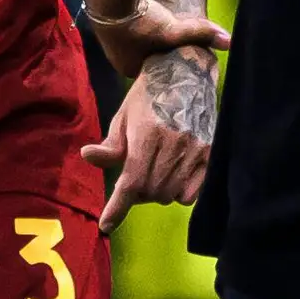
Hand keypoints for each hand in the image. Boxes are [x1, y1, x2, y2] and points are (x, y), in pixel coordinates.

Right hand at [79, 0, 230, 98]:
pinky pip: (129, 25)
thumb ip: (200, 34)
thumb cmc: (140, 23)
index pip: (153, 73)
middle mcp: (116, 57)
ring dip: (149, 34)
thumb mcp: (173, 31)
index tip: (182, 54)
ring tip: (163, 26)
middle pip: (145, 56)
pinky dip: (139, 21)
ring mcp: (109, 39)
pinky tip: (148, 12)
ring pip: (137, 40)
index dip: (168, 63)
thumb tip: (229, 41)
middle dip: (160, 49)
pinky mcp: (108, 20)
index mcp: (128, 68)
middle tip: (176, 41)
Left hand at [82, 45, 221, 229]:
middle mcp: (173, 143)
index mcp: (147, 133)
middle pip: (149, 192)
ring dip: (156, 193)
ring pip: (169, 194)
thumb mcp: (124, 116)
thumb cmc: (149, 94)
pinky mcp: (211, 153)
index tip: (105, 225)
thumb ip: (111, 144)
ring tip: (154, 173)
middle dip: (137, 193)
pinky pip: (192, 193)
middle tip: (135, 178)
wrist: (186, 72)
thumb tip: (88, 157)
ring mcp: (195, 150)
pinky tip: (173, 176)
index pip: (131, 181)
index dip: (117, 207)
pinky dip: (178, 192)